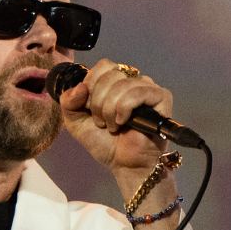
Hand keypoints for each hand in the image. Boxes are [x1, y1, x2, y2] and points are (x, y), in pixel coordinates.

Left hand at [57, 58, 175, 174]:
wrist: (122, 164)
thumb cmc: (104, 142)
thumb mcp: (75, 120)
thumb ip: (68, 100)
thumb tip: (81, 87)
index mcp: (116, 81)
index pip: (104, 66)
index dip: (92, 85)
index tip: (90, 108)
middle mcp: (134, 81)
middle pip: (111, 73)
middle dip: (99, 101)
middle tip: (101, 121)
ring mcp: (149, 89)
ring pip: (123, 84)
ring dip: (110, 108)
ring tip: (112, 126)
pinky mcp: (162, 99)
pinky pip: (139, 92)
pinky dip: (125, 108)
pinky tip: (123, 122)